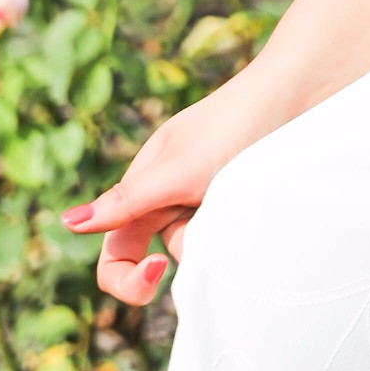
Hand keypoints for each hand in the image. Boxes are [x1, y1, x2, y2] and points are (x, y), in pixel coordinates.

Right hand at [62, 74, 278, 306]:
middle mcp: (173, 198)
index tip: (157, 271)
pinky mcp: (243, 205)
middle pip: (160, 257)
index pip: (116, 253)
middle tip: (215, 227)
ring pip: (201, 252)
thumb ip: (126, 202)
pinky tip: (260, 210)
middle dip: (186, 250)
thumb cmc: (235, 123)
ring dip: (219, 237)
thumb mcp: (177, 169)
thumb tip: (67, 224)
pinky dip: (241, 234)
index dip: (126, 277)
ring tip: (246, 197)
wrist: (303, 93)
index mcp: (144, 188)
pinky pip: (230, 241)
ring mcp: (209, 202)